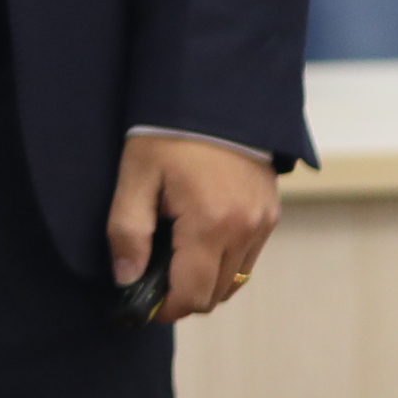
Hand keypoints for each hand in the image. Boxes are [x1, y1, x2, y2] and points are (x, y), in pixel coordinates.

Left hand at [109, 132, 278, 324]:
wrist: (215, 90)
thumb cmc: (170, 130)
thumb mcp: (137, 174)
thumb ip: (127, 231)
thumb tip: (127, 280)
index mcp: (212, 223)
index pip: (192, 296)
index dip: (164, 308)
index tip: (141, 300)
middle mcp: (245, 229)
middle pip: (214, 295)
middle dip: (183, 295)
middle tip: (153, 274)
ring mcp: (262, 222)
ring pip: (234, 280)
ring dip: (205, 280)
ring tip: (175, 253)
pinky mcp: (270, 212)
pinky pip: (247, 258)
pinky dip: (224, 261)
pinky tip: (199, 237)